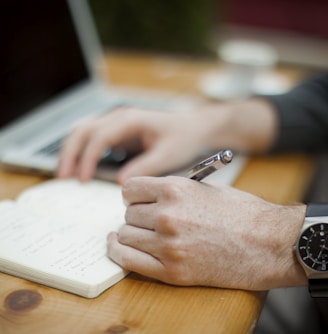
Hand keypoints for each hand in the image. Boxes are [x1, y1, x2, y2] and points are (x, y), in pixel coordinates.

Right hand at [57, 99, 276, 182]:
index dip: (87, 158)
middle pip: (83, 130)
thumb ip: (145, 167)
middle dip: (70, 153)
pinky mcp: (119, 132)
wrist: (194, 127)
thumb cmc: (184, 138)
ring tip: (65, 174)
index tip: (82, 179)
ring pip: (84, 131)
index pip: (99, 136)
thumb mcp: (168, 155)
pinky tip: (79, 167)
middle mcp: (120, 118)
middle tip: (63, 177)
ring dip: (71, 150)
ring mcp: (117, 123)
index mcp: (131, 120)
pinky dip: (82, 151)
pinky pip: (92, 138)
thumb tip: (121, 183)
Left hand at [107, 176, 306, 289]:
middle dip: (137, 214)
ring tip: (145, 233)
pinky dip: (119, 252)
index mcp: (175, 189)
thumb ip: (172, 190)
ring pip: (126, 235)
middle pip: (128, 213)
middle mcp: (167, 215)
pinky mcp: (172, 271)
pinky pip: (129, 260)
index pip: (130, 189)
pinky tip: (119, 246)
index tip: (138, 200)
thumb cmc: (241, 212)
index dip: (133, 194)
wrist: (268, 243)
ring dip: (132, 233)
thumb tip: (147, 195)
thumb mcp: (205, 188)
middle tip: (149, 219)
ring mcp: (168, 245)